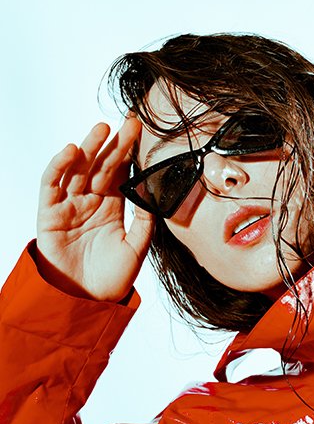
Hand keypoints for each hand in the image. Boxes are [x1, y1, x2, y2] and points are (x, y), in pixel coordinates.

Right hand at [36, 118, 153, 301]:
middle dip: (115, 143)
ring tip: (103, 129)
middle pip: (102, 165)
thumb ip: (144, 221)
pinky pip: (52, 184)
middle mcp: (90, 201)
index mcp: (111, 207)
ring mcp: (70, 205)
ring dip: (89, 147)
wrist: (86, 301)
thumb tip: (153, 194)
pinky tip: (72, 151)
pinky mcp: (50, 213)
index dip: (128, 151)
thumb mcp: (136, 247)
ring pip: (78, 169)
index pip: (120, 172)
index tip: (141, 131)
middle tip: (129, 123)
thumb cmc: (111, 277)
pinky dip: (59, 166)